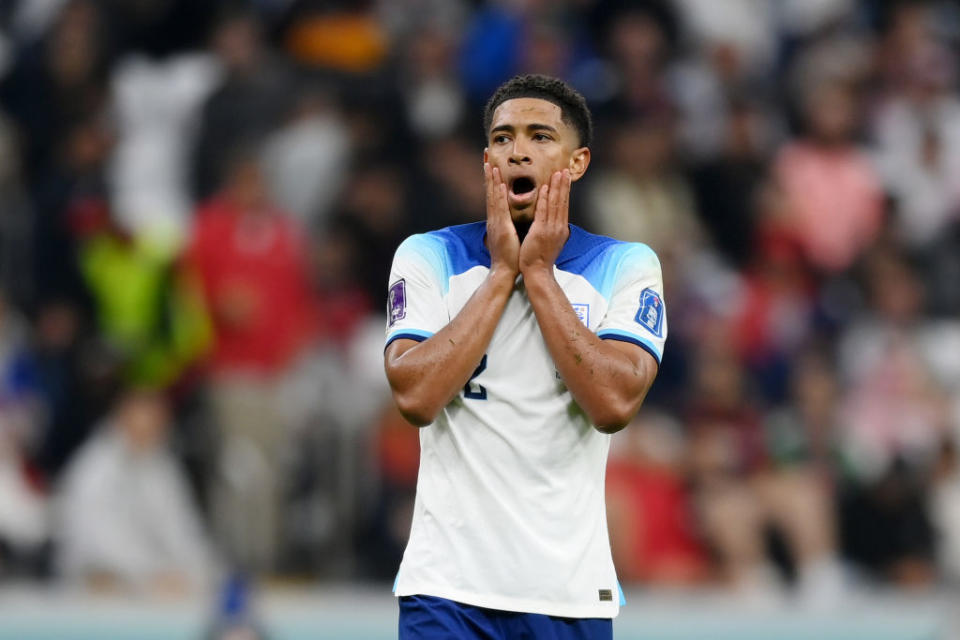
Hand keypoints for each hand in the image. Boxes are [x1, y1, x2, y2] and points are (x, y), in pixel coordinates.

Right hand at [484, 163, 519, 277]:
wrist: (505, 271)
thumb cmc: (510, 255)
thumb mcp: (510, 236)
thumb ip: (509, 225)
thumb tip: (512, 218)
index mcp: (497, 219)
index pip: (494, 195)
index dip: (492, 179)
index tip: (491, 164)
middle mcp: (494, 218)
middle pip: (490, 191)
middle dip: (488, 173)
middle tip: (486, 155)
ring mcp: (495, 221)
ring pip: (492, 195)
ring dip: (491, 179)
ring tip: (490, 163)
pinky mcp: (501, 226)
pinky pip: (499, 206)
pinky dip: (498, 193)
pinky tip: (499, 182)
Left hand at [519, 170, 569, 276]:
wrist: (537, 273)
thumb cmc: (540, 258)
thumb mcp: (550, 242)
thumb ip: (552, 230)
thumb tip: (555, 223)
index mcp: (560, 229)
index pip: (563, 206)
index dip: (565, 191)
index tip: (565, 177)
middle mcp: (558, 227)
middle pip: (563, 202)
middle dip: (564, 185)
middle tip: (565, 169)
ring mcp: (550, 229)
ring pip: (555, 204)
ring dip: (557, 187)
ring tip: (558, 173)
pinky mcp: (541, 232)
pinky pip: (544, 212)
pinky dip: (545, 199)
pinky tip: (546, 188)